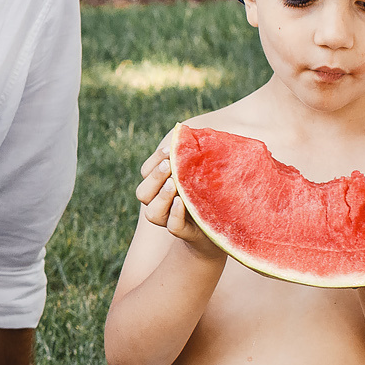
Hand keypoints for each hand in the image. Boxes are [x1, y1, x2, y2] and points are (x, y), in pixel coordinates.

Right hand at [137, 126, 219, 255]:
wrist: (221, 227)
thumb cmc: (210, 193)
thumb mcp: (202, 172)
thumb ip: (196, 157)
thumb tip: (195, 131)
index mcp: (161, 187)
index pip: (146, 171)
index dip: (154, 160)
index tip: (170, 148)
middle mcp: (160, 204)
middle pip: (143, 192)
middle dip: (155, 176)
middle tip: (169, 165)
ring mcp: (170, 220)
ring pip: (152, 212)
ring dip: (161, 196)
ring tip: (174, 184)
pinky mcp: (185, 233)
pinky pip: (172, 226)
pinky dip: (174, 214)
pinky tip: (181, 202)